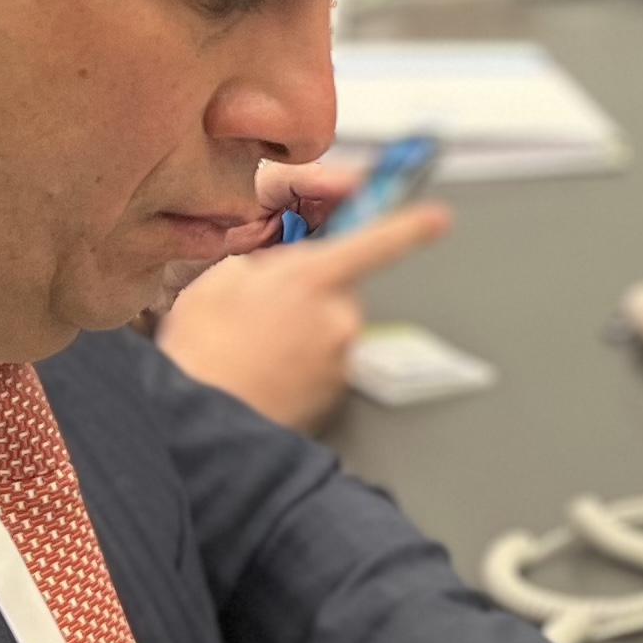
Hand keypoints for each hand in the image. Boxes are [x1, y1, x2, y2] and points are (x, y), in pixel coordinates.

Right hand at [154, 201, 449, 427]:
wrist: (204, 422)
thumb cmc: (205, 350)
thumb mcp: (221, 279)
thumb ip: (266, 260)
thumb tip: (284, 262)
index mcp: (313, 279)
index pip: (376, 243)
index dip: (410, 227)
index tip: (438, 219)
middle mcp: (339, 317)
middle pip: (337, 289)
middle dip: (308, 292)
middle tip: (259, 312)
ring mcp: (341, 359)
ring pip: (329, 327)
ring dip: (302, 330)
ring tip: (255, 347)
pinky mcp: (337, 391)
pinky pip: (324, 363)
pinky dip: (301, 363)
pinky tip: (266, 369)